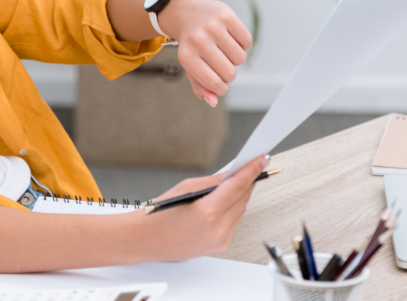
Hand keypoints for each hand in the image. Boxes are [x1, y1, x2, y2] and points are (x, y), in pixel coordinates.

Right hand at [143, 155, 267, 259]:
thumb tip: (230, 175)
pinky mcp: (220, 246)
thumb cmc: (159, 215)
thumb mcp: (185, 189)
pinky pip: (233, 223)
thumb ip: (212, 182)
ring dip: (241, 195)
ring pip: (240, 211)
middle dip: (247, 181)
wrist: (145, 240)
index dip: (252, 170)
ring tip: (240, 181)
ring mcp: (220, 240)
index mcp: (208, 213)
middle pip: (242, 199)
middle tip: (252, 165)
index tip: (262, 159)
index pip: (238, 186)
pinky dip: (233, 210)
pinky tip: (229, 200)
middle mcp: (218, 229)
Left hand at [157, 0, 251, 105]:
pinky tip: (230, 38)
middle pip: (229, 73)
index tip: (220, 84)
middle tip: (220, 64)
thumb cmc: (191, 44)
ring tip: (223, 49)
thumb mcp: (190, 65)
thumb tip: (213, 102)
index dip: (221, 88)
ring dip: (235, 58)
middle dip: (228, 74)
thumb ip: (200, 86)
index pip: (214, 83)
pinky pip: (246, 41)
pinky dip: (242, 44)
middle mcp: (198, 40)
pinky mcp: (226, 15)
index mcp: (186, 56)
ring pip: (240, 58)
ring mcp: (213, 26)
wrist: (187, 13)